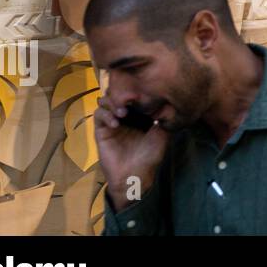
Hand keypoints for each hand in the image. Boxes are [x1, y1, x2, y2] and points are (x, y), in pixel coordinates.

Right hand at [94, 95, 169, 211]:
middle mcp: (125, 116)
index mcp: (139, 115)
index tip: (143, 93)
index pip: (134, 96)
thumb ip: (163, 117)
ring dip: (113, 103)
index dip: (137, 91)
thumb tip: (168, 100)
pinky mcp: (101, 131)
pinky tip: (116, 123)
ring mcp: (112, 122)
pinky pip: (98, 116)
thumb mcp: (162, 134)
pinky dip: (106, 115)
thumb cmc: (149, 156)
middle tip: (130, 101)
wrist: (134, 175)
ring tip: (123, 113)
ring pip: (105, 102)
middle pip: (117, 94)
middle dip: (122, 94)